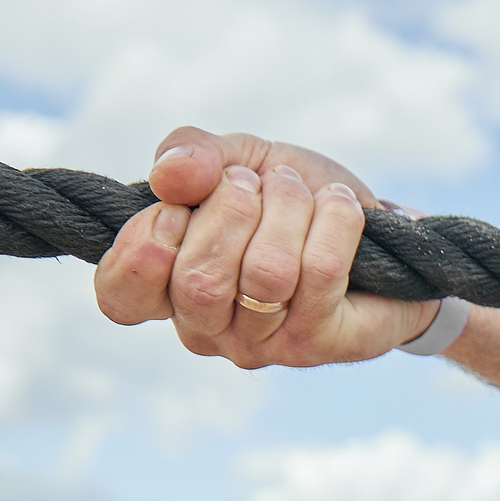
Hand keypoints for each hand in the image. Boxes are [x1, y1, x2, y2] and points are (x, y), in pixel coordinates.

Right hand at [93, 127, 438, 368]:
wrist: (378, 229)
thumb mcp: (236, 156)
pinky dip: (334, 220)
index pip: (120, 297)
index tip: (178, 204)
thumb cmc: (294, 198)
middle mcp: (207, 329)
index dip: (143, 246)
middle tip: (257, 183)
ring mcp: (264, 345)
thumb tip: (169, 176)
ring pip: (268, 274)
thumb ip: (190, 155)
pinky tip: (341, 206)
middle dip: (233, 209)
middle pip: (200, 282)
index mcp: (167, 288)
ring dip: (289, 209)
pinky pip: (321, 273)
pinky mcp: (323, 344)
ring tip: (302, 192)